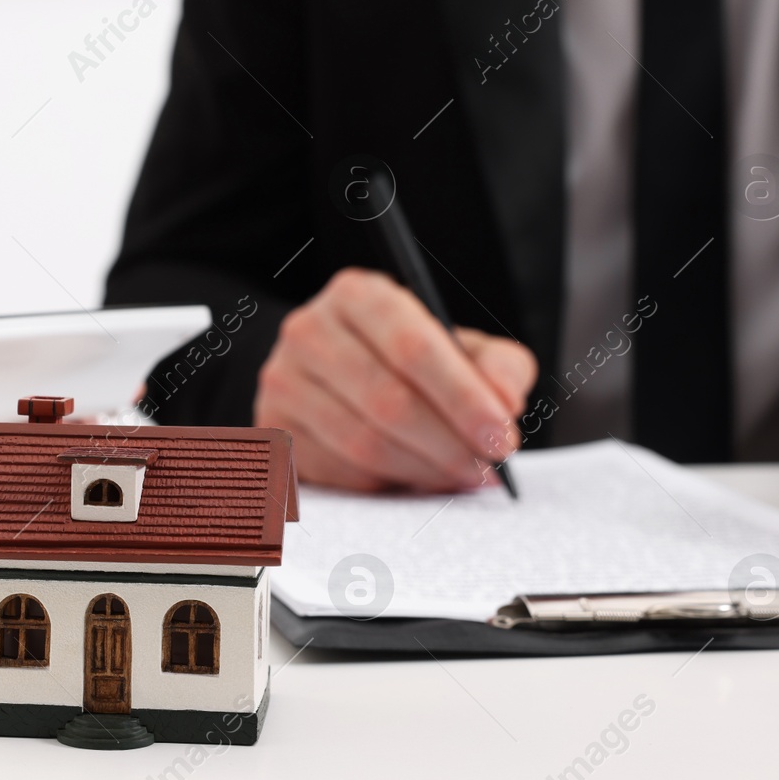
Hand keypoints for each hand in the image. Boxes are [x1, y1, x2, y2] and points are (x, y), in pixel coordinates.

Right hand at [253, 267, 536, 491]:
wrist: (339, 375)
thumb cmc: (409, 362)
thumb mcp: (463, 348)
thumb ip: (498, 367)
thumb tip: (505, 404)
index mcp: (357, 295)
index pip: (413, 348)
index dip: (463, 399)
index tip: (501, 437)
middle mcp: (309, 331)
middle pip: (387, 401)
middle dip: (448, 444)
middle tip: (488, 469)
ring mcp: (282, 382)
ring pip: (362, 444)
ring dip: (422, 470)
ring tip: (460, 476)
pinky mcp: (273, 430)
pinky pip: (338, 472)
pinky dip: (386, 484)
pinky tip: (413, 478)